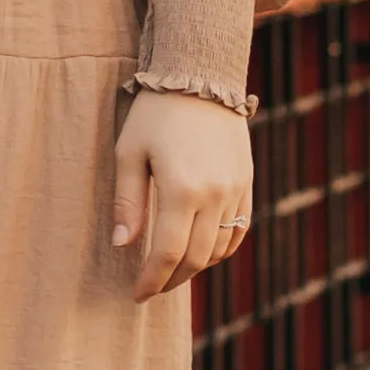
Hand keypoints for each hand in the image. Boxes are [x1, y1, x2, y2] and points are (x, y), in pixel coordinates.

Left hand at [111, 92, 252, 300]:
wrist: (201, 75)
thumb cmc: (156, 113)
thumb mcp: (129, 153)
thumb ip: (127, 202)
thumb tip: (123, 246)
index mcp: (182, 189)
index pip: (168, 253)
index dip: (152, 280)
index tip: (137, 294)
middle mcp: (214, 194)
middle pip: (196, 258)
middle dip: (171, 280)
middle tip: (152, 287)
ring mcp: (235, 189)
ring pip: (220, 248)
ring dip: (196, 266)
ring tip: (172, 269)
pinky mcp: (247, 182)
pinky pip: (239, 228)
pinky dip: (221, 247)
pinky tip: (201, 250)